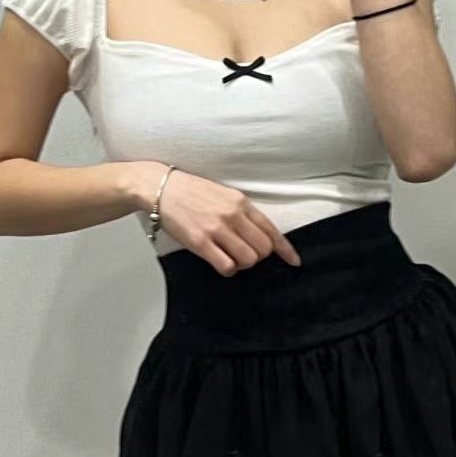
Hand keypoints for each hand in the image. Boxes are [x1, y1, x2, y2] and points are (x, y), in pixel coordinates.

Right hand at [148, 166, 302, 275]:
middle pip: (263, 250)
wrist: (161, 187)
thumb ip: (242, 213)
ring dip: (242, 264)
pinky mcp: (200, 241)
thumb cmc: (191, 192)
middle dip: (257, 257)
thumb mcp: (224, 195)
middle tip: (244, 254)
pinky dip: (228, 269)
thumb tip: (258, 235)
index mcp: (241, 202)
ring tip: (230, 257)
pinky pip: (226, 266)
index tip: (294, 261)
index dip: (285, 250)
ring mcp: (217, 228)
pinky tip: (220, 262)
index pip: (271, 230)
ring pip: (248, 260)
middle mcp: (232, 215)